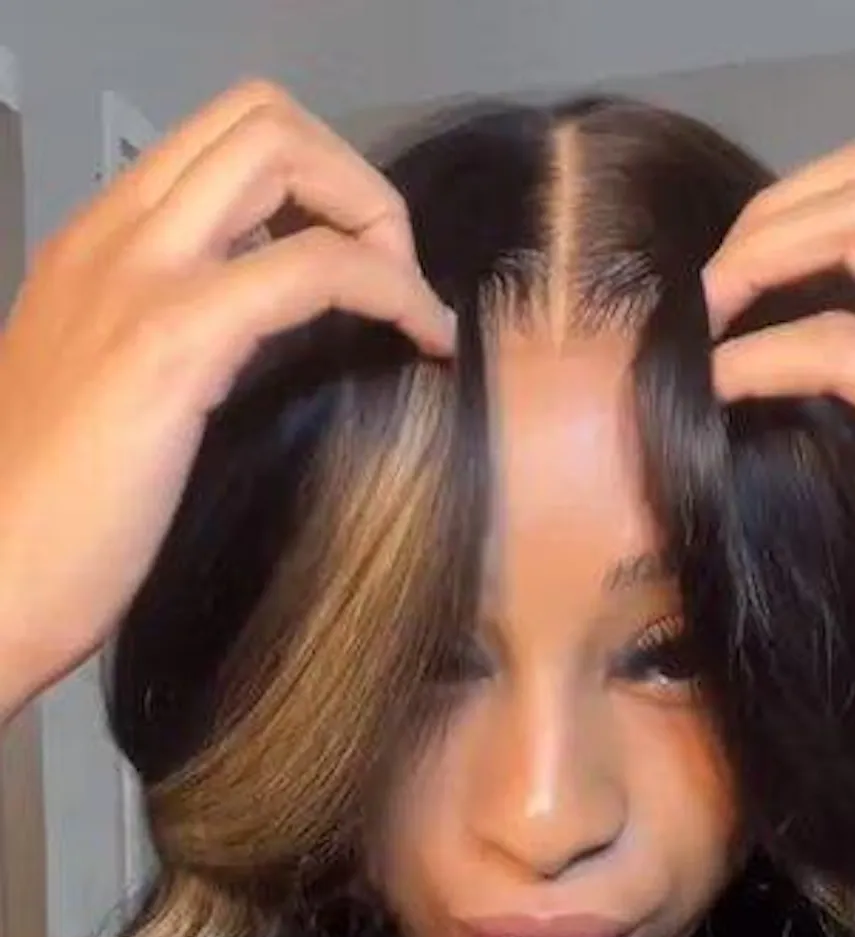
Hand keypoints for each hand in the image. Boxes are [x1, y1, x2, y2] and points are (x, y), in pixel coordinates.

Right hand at [0, 78, 454, 719]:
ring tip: (409, 304)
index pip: (220, 144)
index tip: (360, 269)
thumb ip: (175, 345)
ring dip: (374, 215)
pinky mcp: (171, 343)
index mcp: (96, 247)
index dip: (313, 183)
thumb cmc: (52, 520)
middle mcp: (110, 237)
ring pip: (282, 155)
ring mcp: (136, 279)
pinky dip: (392, 289)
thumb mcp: (112, 397)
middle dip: (353, 181)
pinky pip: (314, 267)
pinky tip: (423, 340)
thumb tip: (260, 341)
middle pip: (258, 119)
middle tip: (394, 275)